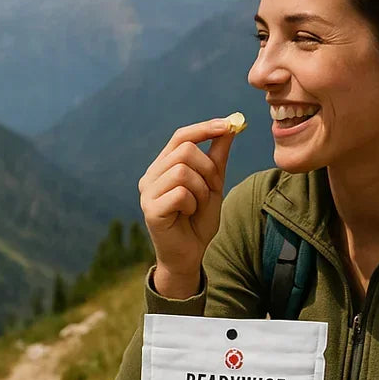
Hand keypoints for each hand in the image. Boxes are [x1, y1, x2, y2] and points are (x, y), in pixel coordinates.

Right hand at [139, 119, 237, 295]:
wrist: (190, 255)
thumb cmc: (198, 221)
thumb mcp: (213, 185)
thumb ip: (217, 157)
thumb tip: (231, 127)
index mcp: (163, 166)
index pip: (180, 136)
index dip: (205, 128)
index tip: (230, 124)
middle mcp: (151, 176)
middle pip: (184, 150)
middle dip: (207, 168)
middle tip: (212, 188)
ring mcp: (148, 193)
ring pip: (183, 171)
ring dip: (201, 189)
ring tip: (198, 205)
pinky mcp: (150, 209)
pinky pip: (180, 193)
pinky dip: (192, 204)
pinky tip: (187, 215)